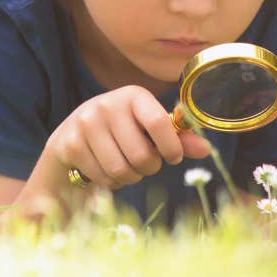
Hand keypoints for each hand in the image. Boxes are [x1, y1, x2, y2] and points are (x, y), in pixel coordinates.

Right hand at [49, 85, 211, 189]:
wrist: (71, 138)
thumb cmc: (121, 133)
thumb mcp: (148, 129)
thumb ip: (177, 138)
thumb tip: (206, 150)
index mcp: (133, 95)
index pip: (160, 123)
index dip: (171, 147)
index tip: (173, 157)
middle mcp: (107, 104)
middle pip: (142, 155)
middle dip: (148, 168)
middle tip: (144, 163)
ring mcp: (86, 123)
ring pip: (122, 171)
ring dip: (129, 177)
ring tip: (125, 166)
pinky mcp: (70, 144)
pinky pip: (103, 178)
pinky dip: (110, 182)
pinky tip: (104, 168)